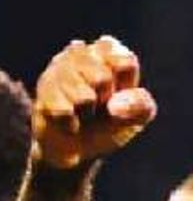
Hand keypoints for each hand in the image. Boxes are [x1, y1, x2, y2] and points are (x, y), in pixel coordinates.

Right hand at [33, 35, 155, 168]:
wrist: (77, 147)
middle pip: (102, 78)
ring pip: (82, 97)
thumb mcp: (136, 117)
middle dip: (105, 101)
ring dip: (87, 113)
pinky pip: (64, 111)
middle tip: (100, 104)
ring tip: (84, 111)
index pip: (124, 60)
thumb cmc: (110, 123)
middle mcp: (82, 53)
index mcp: (111, 53)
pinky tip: (70, 121)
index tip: (120, 92)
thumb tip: (114, 106)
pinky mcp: (44, 86)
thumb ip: (140, 106)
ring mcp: (59, 67)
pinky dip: (72, 123)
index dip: (124, 85)